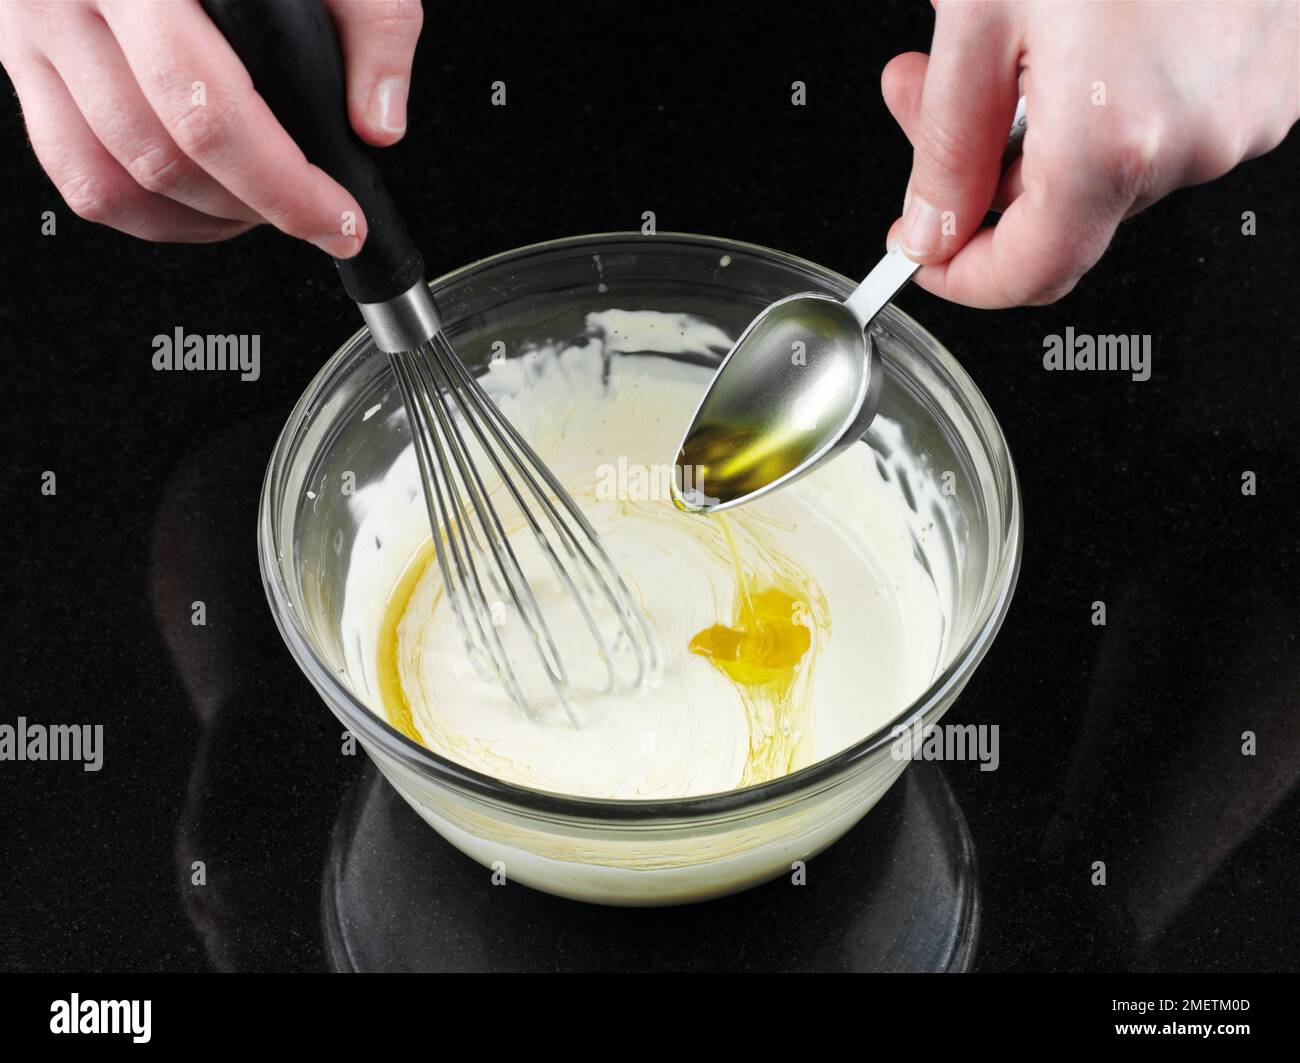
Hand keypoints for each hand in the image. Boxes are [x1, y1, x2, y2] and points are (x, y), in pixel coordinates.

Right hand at [0, 0, 422, 252]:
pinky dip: (149, 210)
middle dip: (255, 208)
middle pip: (162, 157)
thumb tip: (379, 122)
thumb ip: (371, 19)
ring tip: (263, 204)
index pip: (209, 109)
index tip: (340, 220)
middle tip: (313, 212)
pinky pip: (76, 174)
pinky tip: (206, 200)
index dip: (285, 187)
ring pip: (112, 182)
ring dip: (203, 219)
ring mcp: (32, 28)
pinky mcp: (21, 56)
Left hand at [882, 0, 1299, 307]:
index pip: (1028, 273)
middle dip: (980, 174)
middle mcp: (1192, 143)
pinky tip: (1081, 36)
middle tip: (924, 97)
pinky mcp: (1269, 84)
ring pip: (1108, 174)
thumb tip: (932, 230)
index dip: (961, 275)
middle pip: (1061, 220)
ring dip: (1036, 130)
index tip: (925, 251)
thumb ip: (946, 148)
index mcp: (1112, 141)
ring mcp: (1242, 115)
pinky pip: (1165, 129)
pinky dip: (1104, 104)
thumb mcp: (980, 17)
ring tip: (1008, 40)